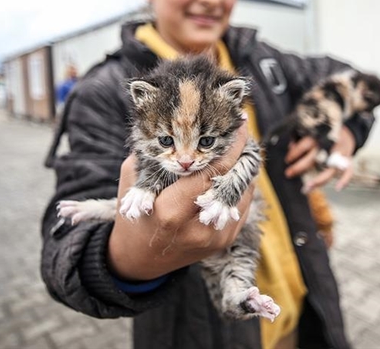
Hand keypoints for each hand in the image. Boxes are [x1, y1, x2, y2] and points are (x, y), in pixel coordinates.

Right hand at [107, 121, 255, 280]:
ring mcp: (216, 238)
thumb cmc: (135, 212)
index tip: (238, 121)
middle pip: (234, 180)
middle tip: (240, 130)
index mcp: (172, 211)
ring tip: (237, 147)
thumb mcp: (135, 178)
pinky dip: (240, 185)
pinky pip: (242, 205)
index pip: (213, 170)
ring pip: (244, 191)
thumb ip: (158, 151)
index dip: (231, 143)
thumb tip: (187, 125)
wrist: (141, 258)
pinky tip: (232, 171)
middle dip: (241, 152)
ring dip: (242, 167)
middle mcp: (198, 228)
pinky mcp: (226, 241)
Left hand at [284, 126, 355, 192]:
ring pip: (330, 169)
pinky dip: (345, 180)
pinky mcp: (348, 159)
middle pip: (313, 159)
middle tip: (288, 174)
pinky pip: (349, 171)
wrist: (347, 129)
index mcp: (318, 135)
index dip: (294, 154)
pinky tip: (338, 188)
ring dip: (319, 180)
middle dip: (299, 168)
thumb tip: (290, 147)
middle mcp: (329, 145)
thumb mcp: (311, 129)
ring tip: (307, 188)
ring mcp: (340, 153)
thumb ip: (300, 138)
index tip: (287, 160)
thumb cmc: (324, 131)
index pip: (303, 146)